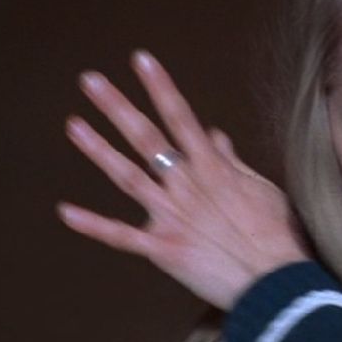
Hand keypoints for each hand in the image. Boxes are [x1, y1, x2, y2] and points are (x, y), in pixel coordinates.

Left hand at [57, 50, 308, 310]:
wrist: (276, 282)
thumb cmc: (276, 235)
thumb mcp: (261, 189)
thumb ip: (232, 161)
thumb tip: (212, 135)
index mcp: (212, 168)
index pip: (180, 117)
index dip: (160, 87)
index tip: (140, 60)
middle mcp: (186, 185)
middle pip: (146, 138)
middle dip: (117, 107)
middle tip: (89, 80)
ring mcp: (171, 216)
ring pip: (127, 177)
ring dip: (98, 150)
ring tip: (73, 125)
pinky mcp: (163, 249)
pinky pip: (121, 236)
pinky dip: (92, 225)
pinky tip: (64, 211)